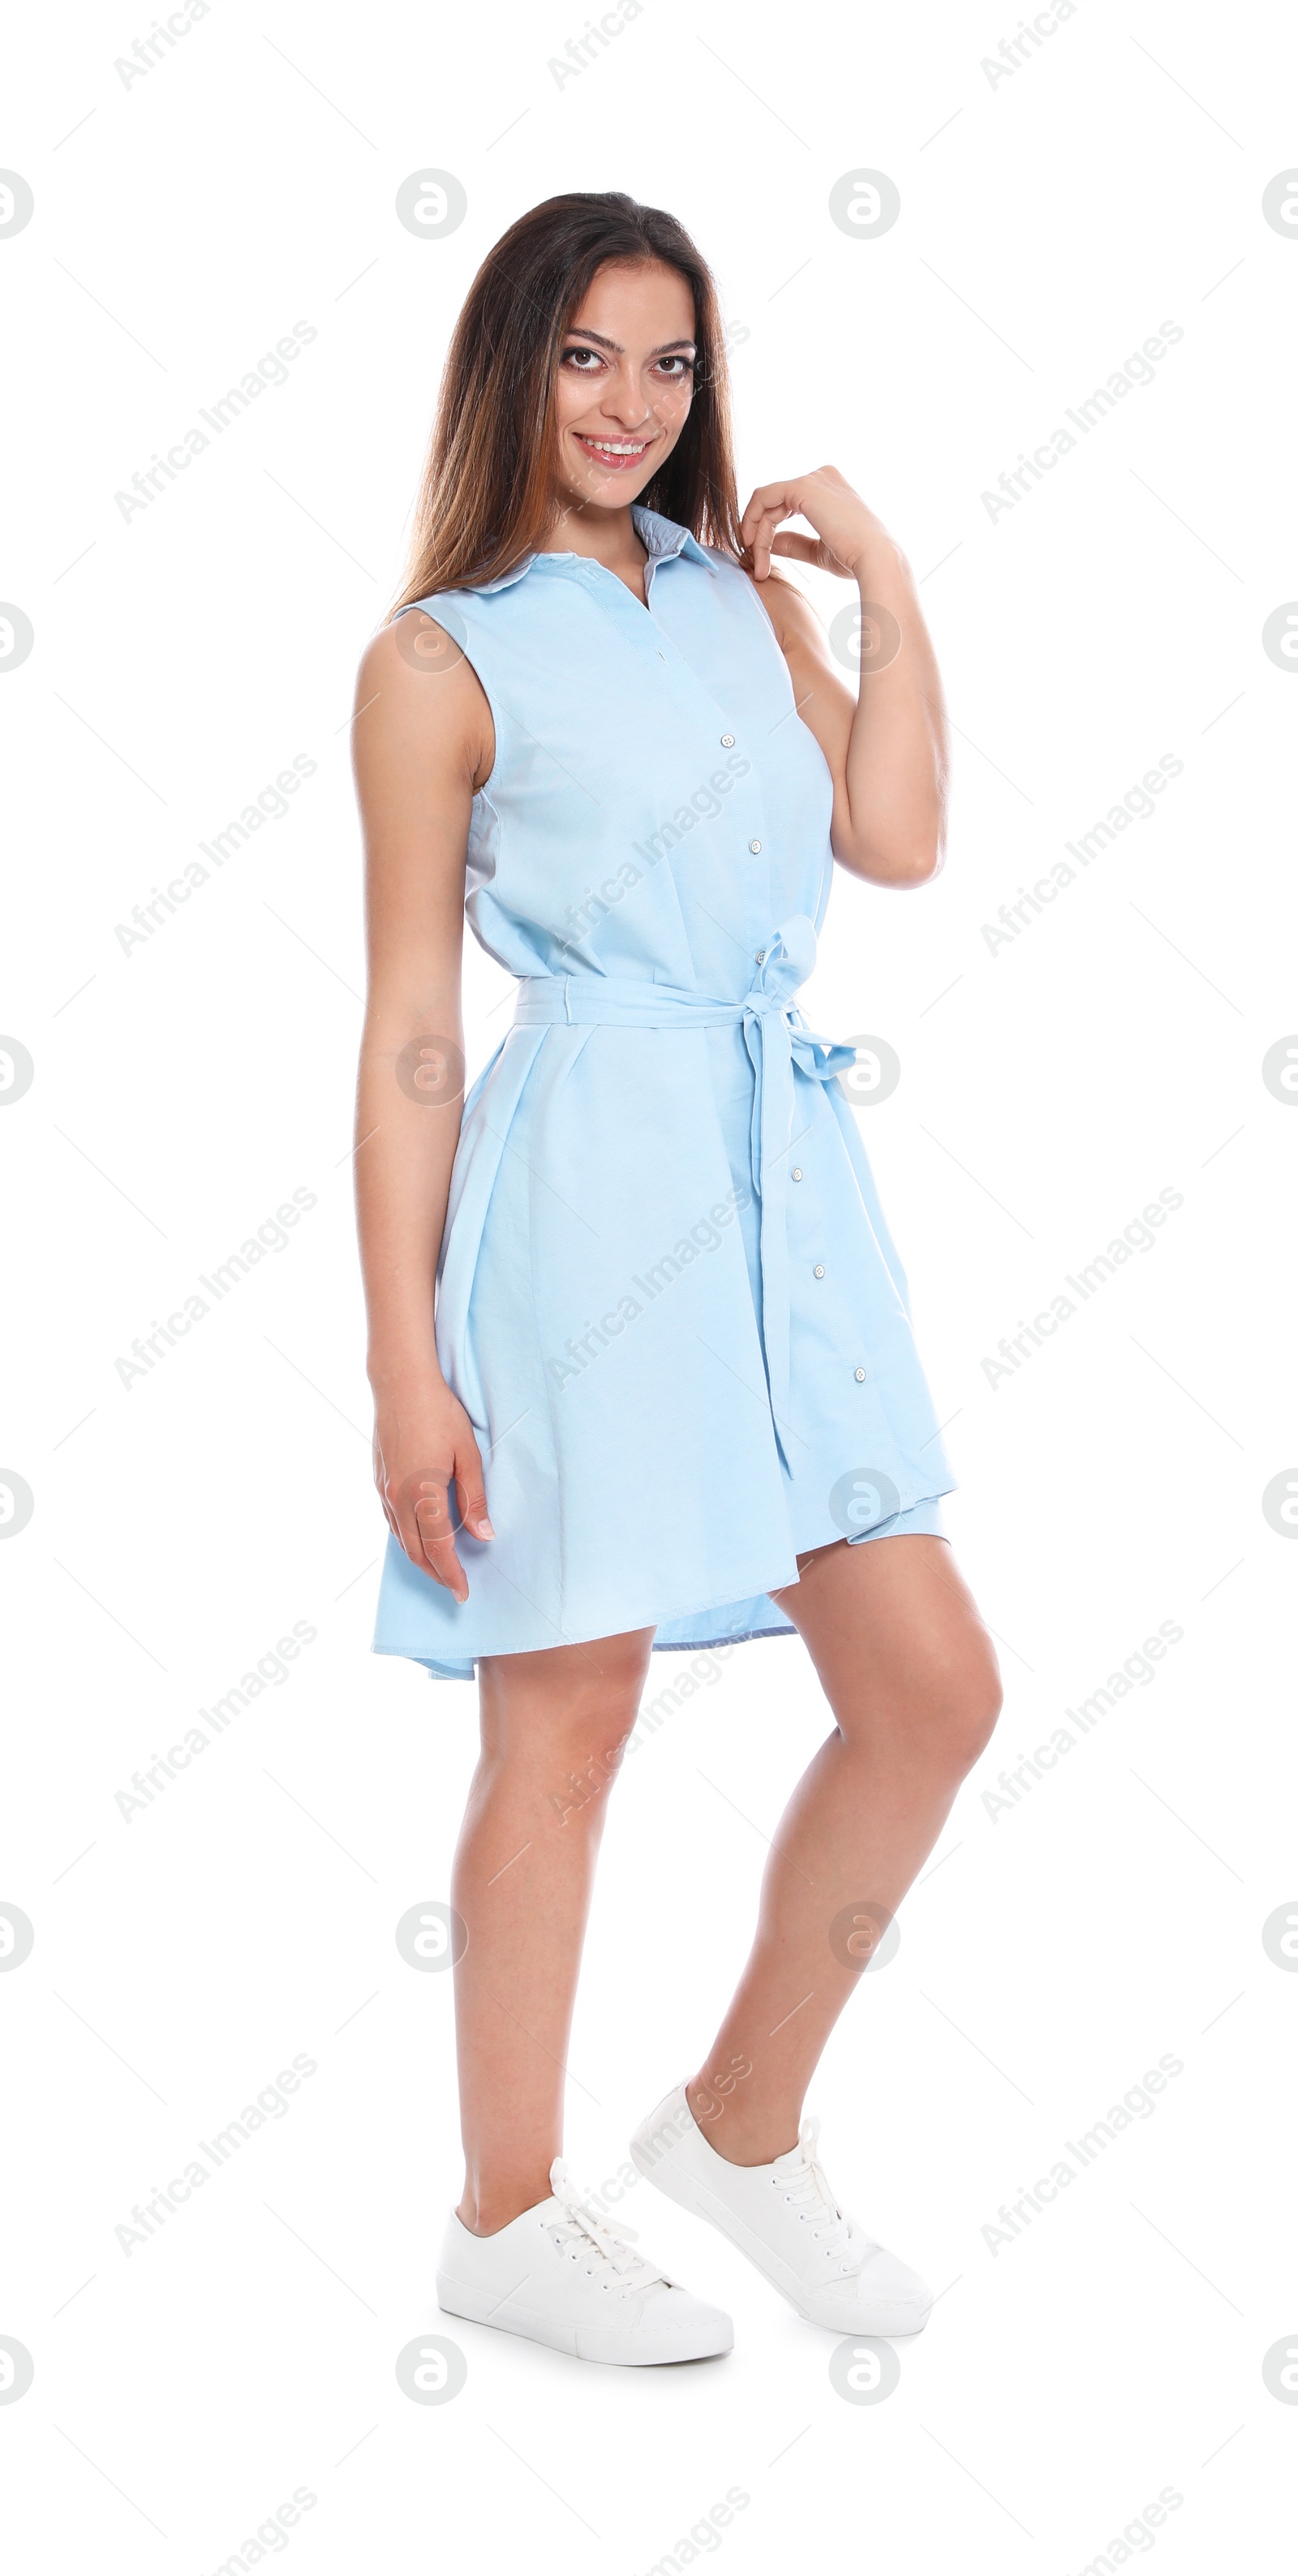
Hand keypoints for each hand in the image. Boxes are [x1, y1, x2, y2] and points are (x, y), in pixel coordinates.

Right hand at [373, 1375, 492, 1604]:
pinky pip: (391, 1521)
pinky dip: (406, 1539)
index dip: (452, 1575)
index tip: (463, 1592)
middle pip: (416, 1551)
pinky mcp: (379, 1479)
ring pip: (400, 1539)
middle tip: (455, 1588)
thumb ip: (474, 1498)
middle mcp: (399, 1497)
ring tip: (440, 1570)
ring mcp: (385, 1489)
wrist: (400, 1382)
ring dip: (420, 1559)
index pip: (439, 1549)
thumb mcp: (468, 1454)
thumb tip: (485, 1535)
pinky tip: (417, 1538)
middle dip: (436, 1574)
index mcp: (424, 1494)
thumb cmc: (440, 1412)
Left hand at [740, 464, 894, 581]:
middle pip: (774, 502)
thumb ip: (794, 543)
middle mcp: (822, 477)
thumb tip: (770, 544)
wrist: (874, 558)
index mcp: (830, 489)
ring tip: (760, 567)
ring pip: (766, 503)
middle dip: (760, 534)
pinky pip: (764, 498)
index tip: (762, 560)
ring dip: (757, 536)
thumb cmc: (855, 558)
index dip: (768, 530)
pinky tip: (753, 546)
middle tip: (758, 568)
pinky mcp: (802, 487)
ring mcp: (813, 479)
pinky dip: (753, 521)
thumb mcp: (819, 550)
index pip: (787, 504)